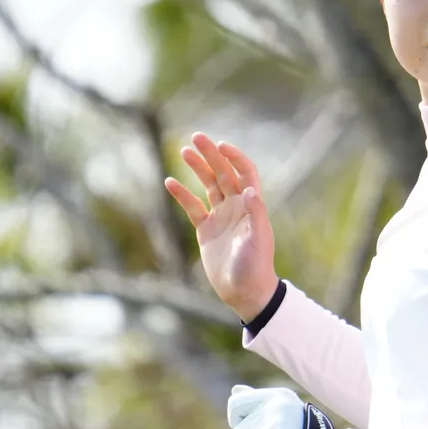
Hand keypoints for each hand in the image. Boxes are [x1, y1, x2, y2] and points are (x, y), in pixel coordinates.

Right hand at [165, 133, 278, 321]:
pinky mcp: (206, 230)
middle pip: (223, 174)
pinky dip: (183, 195)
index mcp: (252, 205)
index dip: (235, 157)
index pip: (245, 173)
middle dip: (211, 155)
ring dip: (197, 168)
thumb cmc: (255, 266)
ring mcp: (221, 217)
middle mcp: (237, 206)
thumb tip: (251, 190)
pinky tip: (170, 182)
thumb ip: (255, 214)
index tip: (221, 145)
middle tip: (196, 137)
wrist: (244, 291)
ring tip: (184, 151)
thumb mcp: (258, 239)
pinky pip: (193, 207)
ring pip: (208, 186)